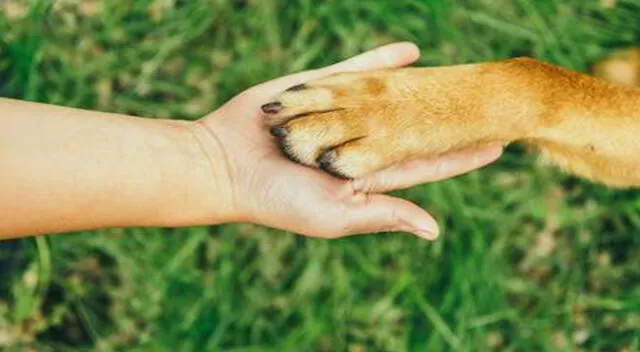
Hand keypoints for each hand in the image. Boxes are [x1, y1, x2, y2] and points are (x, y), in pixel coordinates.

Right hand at [196, 42, 501, 239]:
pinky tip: (411, 53)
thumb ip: (384, 215)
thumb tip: (435, 230)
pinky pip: (356, 71)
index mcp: (367, 176)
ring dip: (421, 88)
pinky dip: (381, 61)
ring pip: (390, 98)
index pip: (424, 164)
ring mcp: (339, 114)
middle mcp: (358, 143)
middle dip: (447, 118)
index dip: (459, 156)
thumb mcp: (335, 215)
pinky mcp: (318, 89)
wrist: (224, 165)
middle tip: (486, 106)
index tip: (495, 145)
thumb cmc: (278, 200)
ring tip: (455, 78)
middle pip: (414, 127)